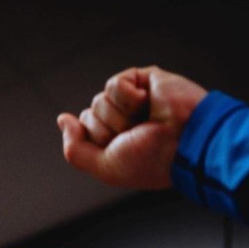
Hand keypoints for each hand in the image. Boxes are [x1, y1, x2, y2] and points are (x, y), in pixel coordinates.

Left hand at [57, 65, 207, 188]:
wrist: (185, 140)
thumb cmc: (152, 160)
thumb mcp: (105, 167)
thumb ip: (76, 150)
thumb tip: (63, 120)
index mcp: (117, 143)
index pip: (85, 130)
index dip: (97, 139)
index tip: (122, 147)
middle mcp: (124, 121)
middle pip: (90, 115)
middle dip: (108, 129)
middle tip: (136, 135)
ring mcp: (133, 100)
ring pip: (100, 100)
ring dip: (120, 116)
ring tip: (145, 121)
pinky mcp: (143, 79)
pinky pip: (114, 84)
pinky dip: (127, 97)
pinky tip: (147, 103)